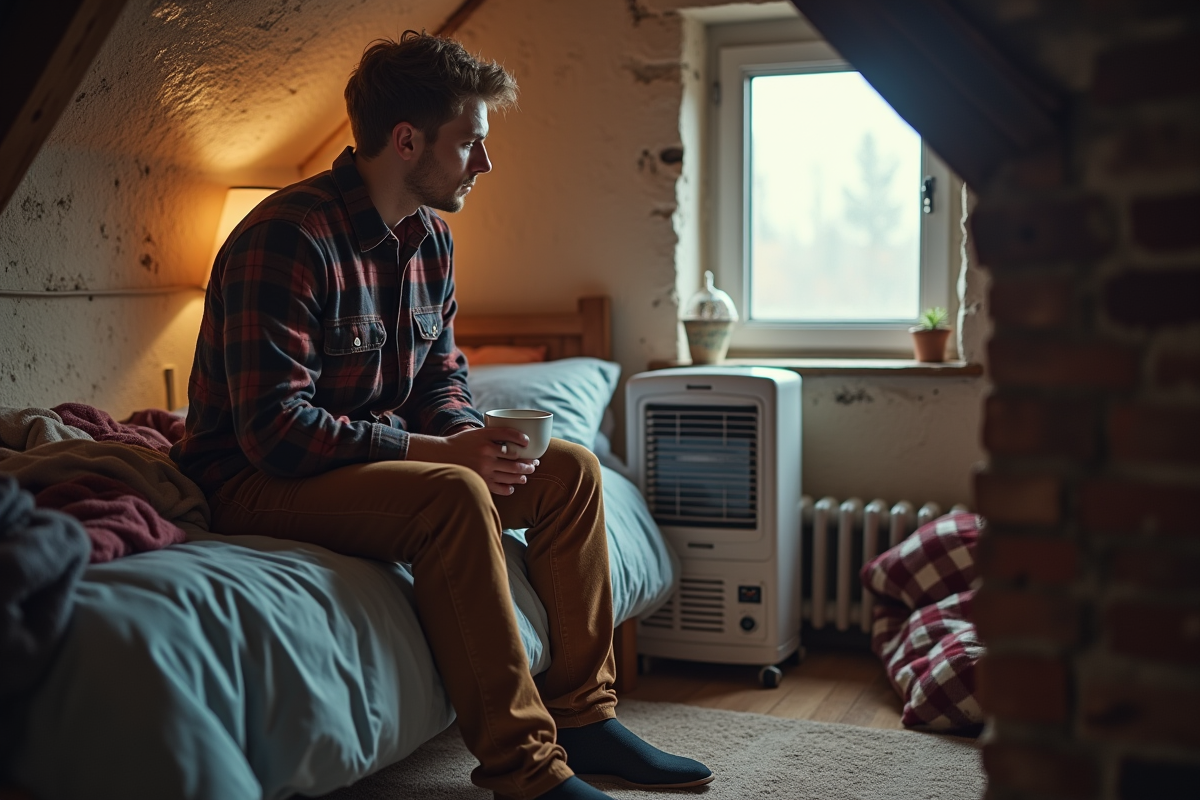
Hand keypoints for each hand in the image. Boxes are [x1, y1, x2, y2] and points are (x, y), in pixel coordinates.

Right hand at [406, 427, 538, 494]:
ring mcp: (484, 468)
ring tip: (525, 476)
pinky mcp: (481, 480)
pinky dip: (509, 488)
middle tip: (534, 464)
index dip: (521, 438)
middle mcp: (486, 452)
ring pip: (511, 474)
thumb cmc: (461, 443)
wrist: (441, 456)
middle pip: (515, 458)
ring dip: (522, 475)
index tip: (528, 442)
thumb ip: (494, 434)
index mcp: (485, 437)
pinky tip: (512, 487)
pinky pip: (500, 487)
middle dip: (528, 463)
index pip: (509, 435)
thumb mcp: (476, 433)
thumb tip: (517, 437)